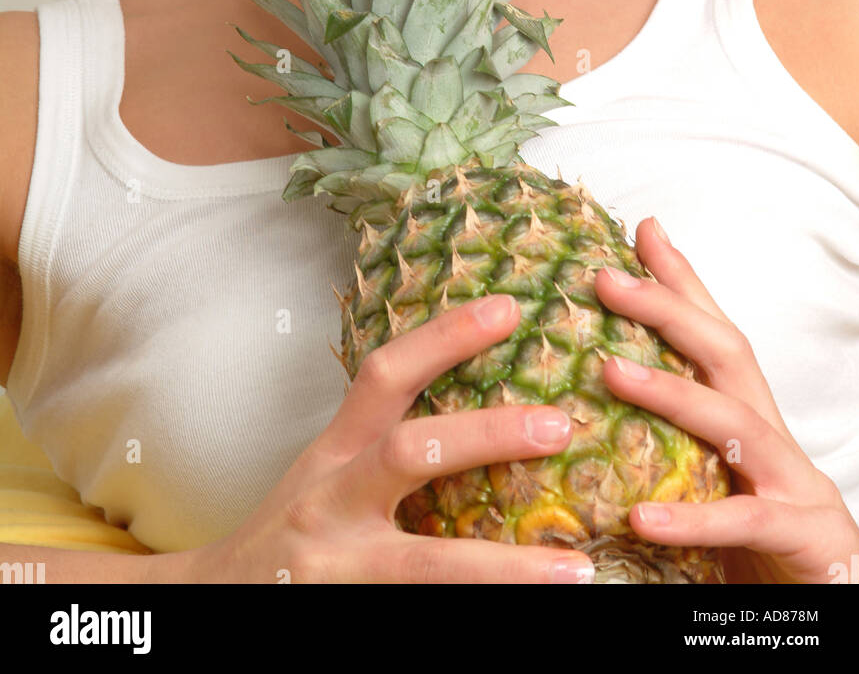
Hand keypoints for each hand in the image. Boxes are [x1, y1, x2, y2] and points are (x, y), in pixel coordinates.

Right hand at [187, 294, 595, 583]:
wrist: (214, 602)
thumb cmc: (292, 529)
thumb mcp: (326, 472)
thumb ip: (383, 442)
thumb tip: (481, 412)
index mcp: (335, 452)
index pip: (386, 374)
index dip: (445, 335)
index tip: (510, 306)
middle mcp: (332, 502)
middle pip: (412, 453)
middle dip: (487, 434)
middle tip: (562, 424)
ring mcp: (340, 568)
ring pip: (429, 568)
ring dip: (507, 570)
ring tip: (576, 572)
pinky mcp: (349, 617)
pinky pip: (421, 612)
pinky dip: (481, 612)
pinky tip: (535, 619)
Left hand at [594, 217, 858, 583]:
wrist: (840, 607)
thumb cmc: (760, 544)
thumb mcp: (707, 480)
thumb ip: (665, 440)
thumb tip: (599, 393)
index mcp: (749, 417)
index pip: (715, 335)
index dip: (680, 281)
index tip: (639, 231)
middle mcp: (774, 436)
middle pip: (728, 353)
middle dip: (668, 308)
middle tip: (605, 278)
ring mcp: (793, 483)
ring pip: (737, 424)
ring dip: (673, 392)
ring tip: (610, 371)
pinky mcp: (804, 537)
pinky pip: (744, 522)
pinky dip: (693, 518)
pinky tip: (640, 516)